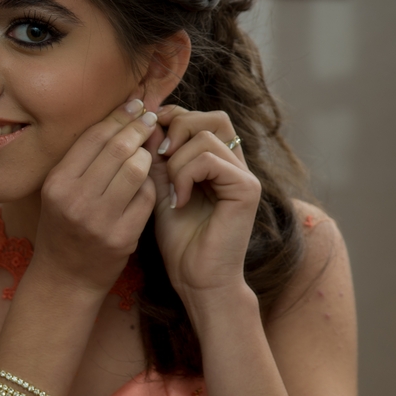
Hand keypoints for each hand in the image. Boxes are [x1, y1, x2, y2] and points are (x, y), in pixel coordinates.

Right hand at [34, 98, 158, 294]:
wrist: (66, 277)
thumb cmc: (64, 227)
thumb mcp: (60, 192)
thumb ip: (84, 159)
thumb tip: (119, 117)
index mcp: (56, 183)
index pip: (93, 137)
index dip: (119, 117)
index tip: (135, 105)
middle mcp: (74, 200)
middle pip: (117, 149)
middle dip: (138, 128)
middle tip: (151, 119)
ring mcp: (99, 220)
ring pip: (136, 169)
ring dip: (147, 156)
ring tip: (149, 151)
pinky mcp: (122, 237)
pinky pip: (147, 197)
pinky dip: (152, 184)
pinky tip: (150, 180)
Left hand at [151, 106, 260, 306]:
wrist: (196, 278)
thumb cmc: (179, 239)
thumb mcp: (160, 189)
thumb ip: (157, 157)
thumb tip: (148, 122)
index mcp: (218, 161)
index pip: (201, 117)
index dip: (172, 118)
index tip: (149, 139)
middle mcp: (236, 163)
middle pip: (213, 116)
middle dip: (178, 128)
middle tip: (160, 157)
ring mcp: (244, 175)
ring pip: (206, 136)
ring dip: (177, 160)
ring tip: (170, 191)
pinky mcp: (246, 188)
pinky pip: (209, 160)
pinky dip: (185, 176)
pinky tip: (178, 201)